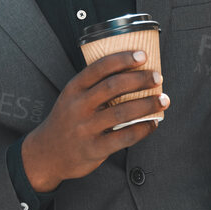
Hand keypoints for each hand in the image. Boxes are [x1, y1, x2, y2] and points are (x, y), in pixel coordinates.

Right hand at [20, 50, 168, 191]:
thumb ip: (95, 87)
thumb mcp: (72, 98)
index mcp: (74, 89)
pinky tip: (153, 123)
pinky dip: (142, 129)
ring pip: (122, 113)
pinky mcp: (93, 148)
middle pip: (113, 87)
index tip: (142, 55)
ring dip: (147, 104)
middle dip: (139, 79)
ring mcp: (85, 128)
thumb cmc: (68, 120)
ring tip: (163, 100)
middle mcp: (78, 106)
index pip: (99, 68)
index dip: (122, 59)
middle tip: (157, 77)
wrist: (47, 154)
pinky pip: (124, 138)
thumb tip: (134, 73)